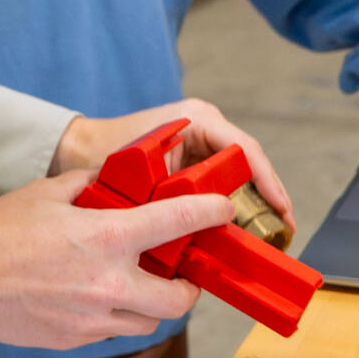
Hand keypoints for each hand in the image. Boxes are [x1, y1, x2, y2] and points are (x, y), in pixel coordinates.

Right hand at [0, 173, 232, 349]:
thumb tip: (115, 181)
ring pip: (148, 321)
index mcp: (105, 238)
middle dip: (188, 286)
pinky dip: (115, 314)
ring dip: (152, 304)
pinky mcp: (75, 340)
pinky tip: (95, 295)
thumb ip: (90, 185)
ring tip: (136, 284)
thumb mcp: (48, 192)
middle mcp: (109, 284)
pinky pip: (112, 330)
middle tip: (181, 271)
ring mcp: (93, 318)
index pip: (176, 223)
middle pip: (179, 299)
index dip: (209, 213)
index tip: (222, 209)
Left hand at [51, 98, 294, 234]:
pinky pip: (221, 184)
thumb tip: (202, 230)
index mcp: (197, 119)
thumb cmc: (102, 153)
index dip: (268, 183)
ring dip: (251, 207)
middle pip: (249, 165)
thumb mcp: (141, 176)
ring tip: (267, 238)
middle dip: (266, 199)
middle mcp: (204, 127)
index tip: (281, 212)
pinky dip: (230, 207)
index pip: (246, 150)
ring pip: (238, 177)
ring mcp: (200, 143)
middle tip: (281, 233)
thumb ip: (172, 197)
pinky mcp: (194, 160)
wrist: (77, 150)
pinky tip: (238, 233)